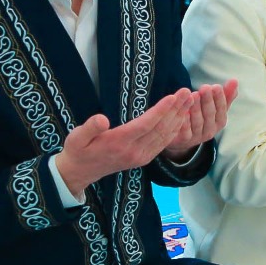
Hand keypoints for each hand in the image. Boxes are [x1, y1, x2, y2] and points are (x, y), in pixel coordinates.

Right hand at [53, 90, 195, 195]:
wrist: (80, 172)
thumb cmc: (78, 150)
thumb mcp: (76, 138)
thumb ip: (89, 128)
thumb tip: (102, 119)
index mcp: (119, 143)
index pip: (145, 125)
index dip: (161, 110)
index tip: (173, 96)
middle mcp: (134, 151)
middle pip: (160, 129)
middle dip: (176, 110)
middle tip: (187, 92)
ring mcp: (140, 156)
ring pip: (165, 136)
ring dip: (179, 118)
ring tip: (189, 100)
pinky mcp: (143, 158)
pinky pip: (163, 143)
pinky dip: (175, 130)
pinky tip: (182, 118)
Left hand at [162, 80, 237, 159]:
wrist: (184, 138)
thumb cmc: (202, 117)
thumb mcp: (215, 107)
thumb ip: (225, 95)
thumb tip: (235, 80)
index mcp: (219, 122)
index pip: (222, 110)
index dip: (220, 98)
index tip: (216, 86)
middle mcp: (210, 130)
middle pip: (210, 115)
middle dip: (208, 100)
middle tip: (205, 88)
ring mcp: (197, 136)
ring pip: (198, 122)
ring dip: (196, 108)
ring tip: (194, 95)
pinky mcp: (184, 139)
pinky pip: (185, 131)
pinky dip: (185, 120)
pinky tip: (182, 109)